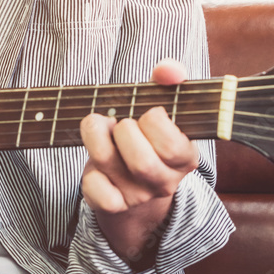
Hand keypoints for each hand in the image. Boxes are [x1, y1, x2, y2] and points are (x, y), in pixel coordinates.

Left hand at [79, 59, 198, 263]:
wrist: (138, 183)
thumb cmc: (150, 134)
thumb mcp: (164, 106)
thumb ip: (170, 80)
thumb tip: (167, 69)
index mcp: (185, 158)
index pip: (172, 145)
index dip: (153, 121)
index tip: (147, 112)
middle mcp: (164, 182)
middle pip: (141, 163)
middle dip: (124, 130)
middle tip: (121, 122)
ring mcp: (138, 196)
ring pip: (108, 164)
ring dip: (96, 135)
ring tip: (101, 126)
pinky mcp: (113, 204)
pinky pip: (94, 189)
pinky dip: (89, 171)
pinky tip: (97, 162)